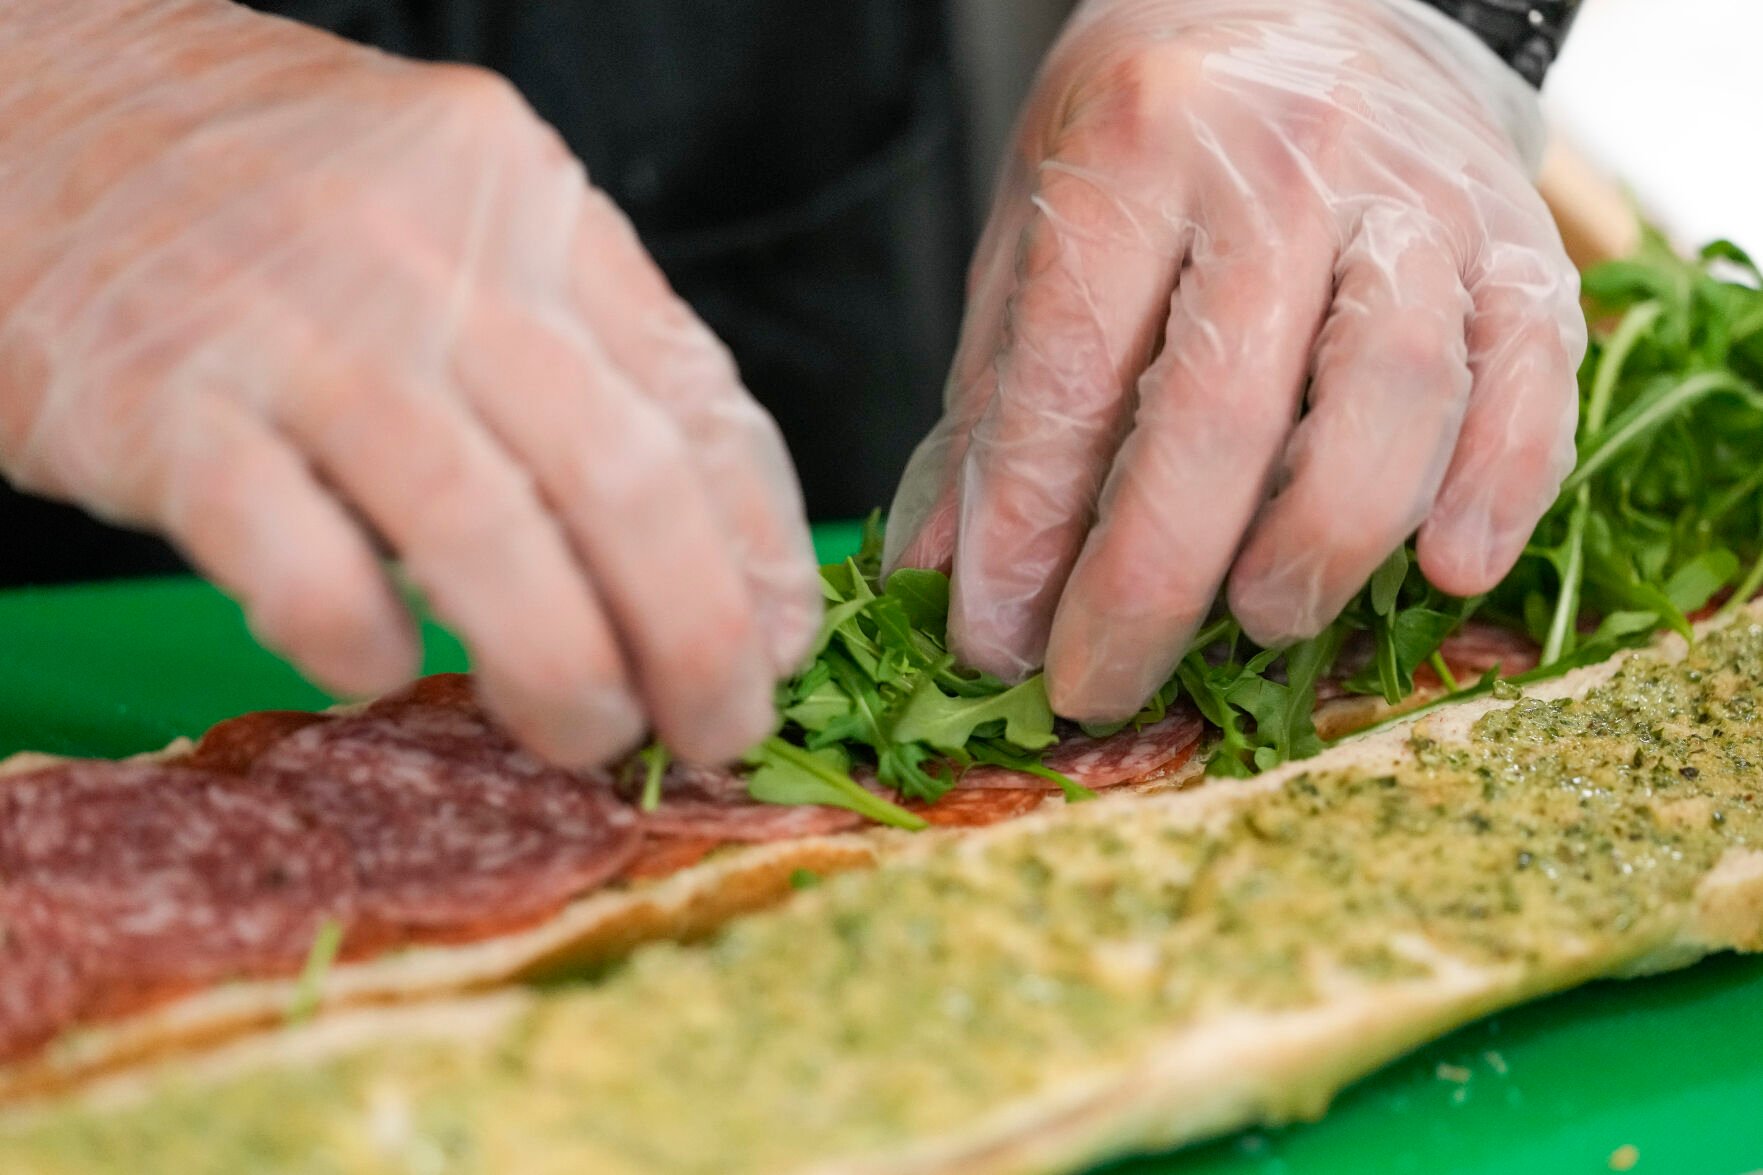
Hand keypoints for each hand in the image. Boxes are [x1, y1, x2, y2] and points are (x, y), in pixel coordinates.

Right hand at [0, 0, 819, 764]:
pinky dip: (363, 643)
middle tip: (719, 734)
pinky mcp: (161, 404)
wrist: (22, 92)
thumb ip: (571, 350)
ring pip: (486, 538)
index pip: (699, 396)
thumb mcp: (453, 215)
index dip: (764, 548)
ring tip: (587, 741)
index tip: (786, 646)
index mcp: (532, 206)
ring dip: (564, 672)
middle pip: (623, 480)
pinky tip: (381, 667)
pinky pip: (302, 564)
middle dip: (700, 640)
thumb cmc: (262, 189)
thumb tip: (697, 547)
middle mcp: (437, 256)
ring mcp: (299, 328)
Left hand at [885, 0, 1585, 721]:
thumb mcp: (1038, 232)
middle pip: (1222, 408)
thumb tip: (938, 577)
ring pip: (1388, 397)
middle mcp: (1283, 166)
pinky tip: (1449, 572)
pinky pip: (1532, 378)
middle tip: (1100, 687)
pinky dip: (1501, 487)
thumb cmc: (1153, 139)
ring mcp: (1418, 202)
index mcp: (1137, 151)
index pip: (1072, 372)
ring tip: (1259, 623)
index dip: (1026, 530)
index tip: (993, 645)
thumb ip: (997, 403)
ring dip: (1319, 542)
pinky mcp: (1522, 243)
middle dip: (1150, 582)